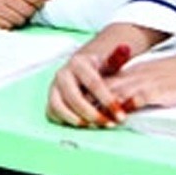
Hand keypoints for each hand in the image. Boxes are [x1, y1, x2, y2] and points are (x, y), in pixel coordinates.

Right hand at [0, 0, 52, 29]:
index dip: (39, 1)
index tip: (38, 3)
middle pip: (28, 11)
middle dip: (29, 12)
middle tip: (24, 9)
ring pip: (19, 20)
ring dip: (20, 19)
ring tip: (14, 12)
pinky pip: (9, 26)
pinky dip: (10, 24)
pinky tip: (6, 17)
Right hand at [47, 25, 162, 126]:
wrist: (81, 71)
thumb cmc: (98, 70)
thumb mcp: (108, 63)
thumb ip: (117, 58)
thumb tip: (125, 48)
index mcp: (78, 63)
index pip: (93, 84)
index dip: (108, 101)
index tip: (121, 115)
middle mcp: (62, 74)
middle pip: (75, 98)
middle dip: (94, 114)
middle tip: (110, 124)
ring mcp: (53, 88)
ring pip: (61, 107)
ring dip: (79, 120)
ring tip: (97, 126)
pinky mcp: (50, 100)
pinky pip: (54, 113)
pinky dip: (67, 121)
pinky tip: (84, 125)